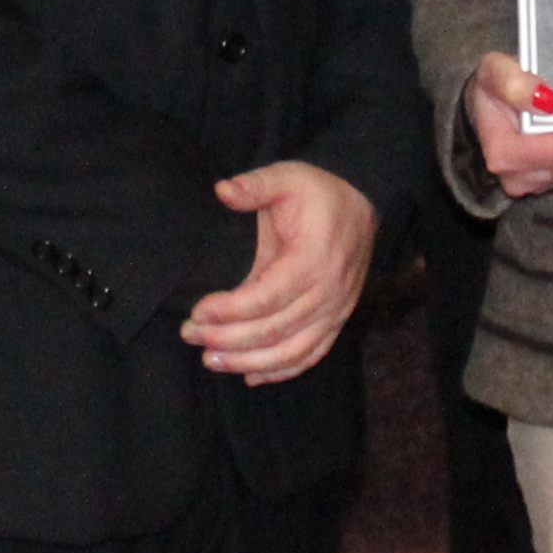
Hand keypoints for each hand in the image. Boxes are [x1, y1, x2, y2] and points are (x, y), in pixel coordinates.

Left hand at [182, 158, 378, 383]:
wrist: (362, 203)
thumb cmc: (318, 193)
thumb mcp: (287, 177)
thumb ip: (255, 185)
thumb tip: (222, 190)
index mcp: (314, 259)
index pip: (267, 298)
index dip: (230, 310)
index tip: (197, 311)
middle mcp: (329, 293)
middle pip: (274, 330)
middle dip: (228, 338)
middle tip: (190, 334)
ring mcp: (336, 311)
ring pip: (291, 351)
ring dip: (249, 362)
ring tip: (210, 359)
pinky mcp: (337, 320)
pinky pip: (310, 355)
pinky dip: (281, 371)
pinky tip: (250, 375)